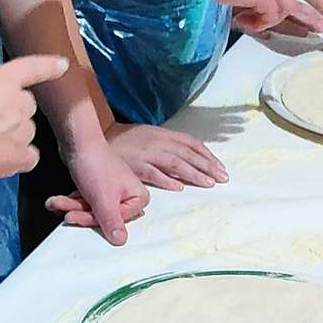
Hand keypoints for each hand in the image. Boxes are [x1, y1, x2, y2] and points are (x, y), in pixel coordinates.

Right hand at [0, 55, 66, 183]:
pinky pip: (30, 156)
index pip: (31, 68)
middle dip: (13, 112)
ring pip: (27, 131)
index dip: (48, 66)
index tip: (62, 65)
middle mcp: (18, 102)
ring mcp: (23, 130)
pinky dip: (18, 158)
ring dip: (14, 136)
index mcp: (1, 81)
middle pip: (26, 105)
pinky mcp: (23, 157)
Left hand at [54, 138, 149, 245]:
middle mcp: (128, 195)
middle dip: (78, 212)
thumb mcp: (103, 199)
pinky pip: (85, 202)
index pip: (115, 221)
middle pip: (102, 216)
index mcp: (138, 197)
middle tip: (62, 208)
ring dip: (71, 207)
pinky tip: (58, 199)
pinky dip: (71, 201)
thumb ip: (111, 222)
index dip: (92, 219)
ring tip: (56, 201)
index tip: (75, 215)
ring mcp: (113, 191)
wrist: (78, 141)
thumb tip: (121, 241)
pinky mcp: (98, 187)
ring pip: (91, 210)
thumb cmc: (95, 165)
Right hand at [106, 123, 226, 191]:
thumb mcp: (151, 135)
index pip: (191, 144)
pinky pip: (154, 173)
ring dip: (194, 174)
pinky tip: (179, 187)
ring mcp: (147, 153)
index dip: (208, 156)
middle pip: (188, 154)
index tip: (220, 168)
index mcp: (164, 134)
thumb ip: (169, 144)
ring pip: (175, 163)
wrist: (100, 136)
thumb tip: (189, 155)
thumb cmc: (127, 139)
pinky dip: (167, 180)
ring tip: (208, 184)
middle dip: (207, 166)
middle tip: (223, 178)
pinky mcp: (136, 165)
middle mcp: (159, 143)